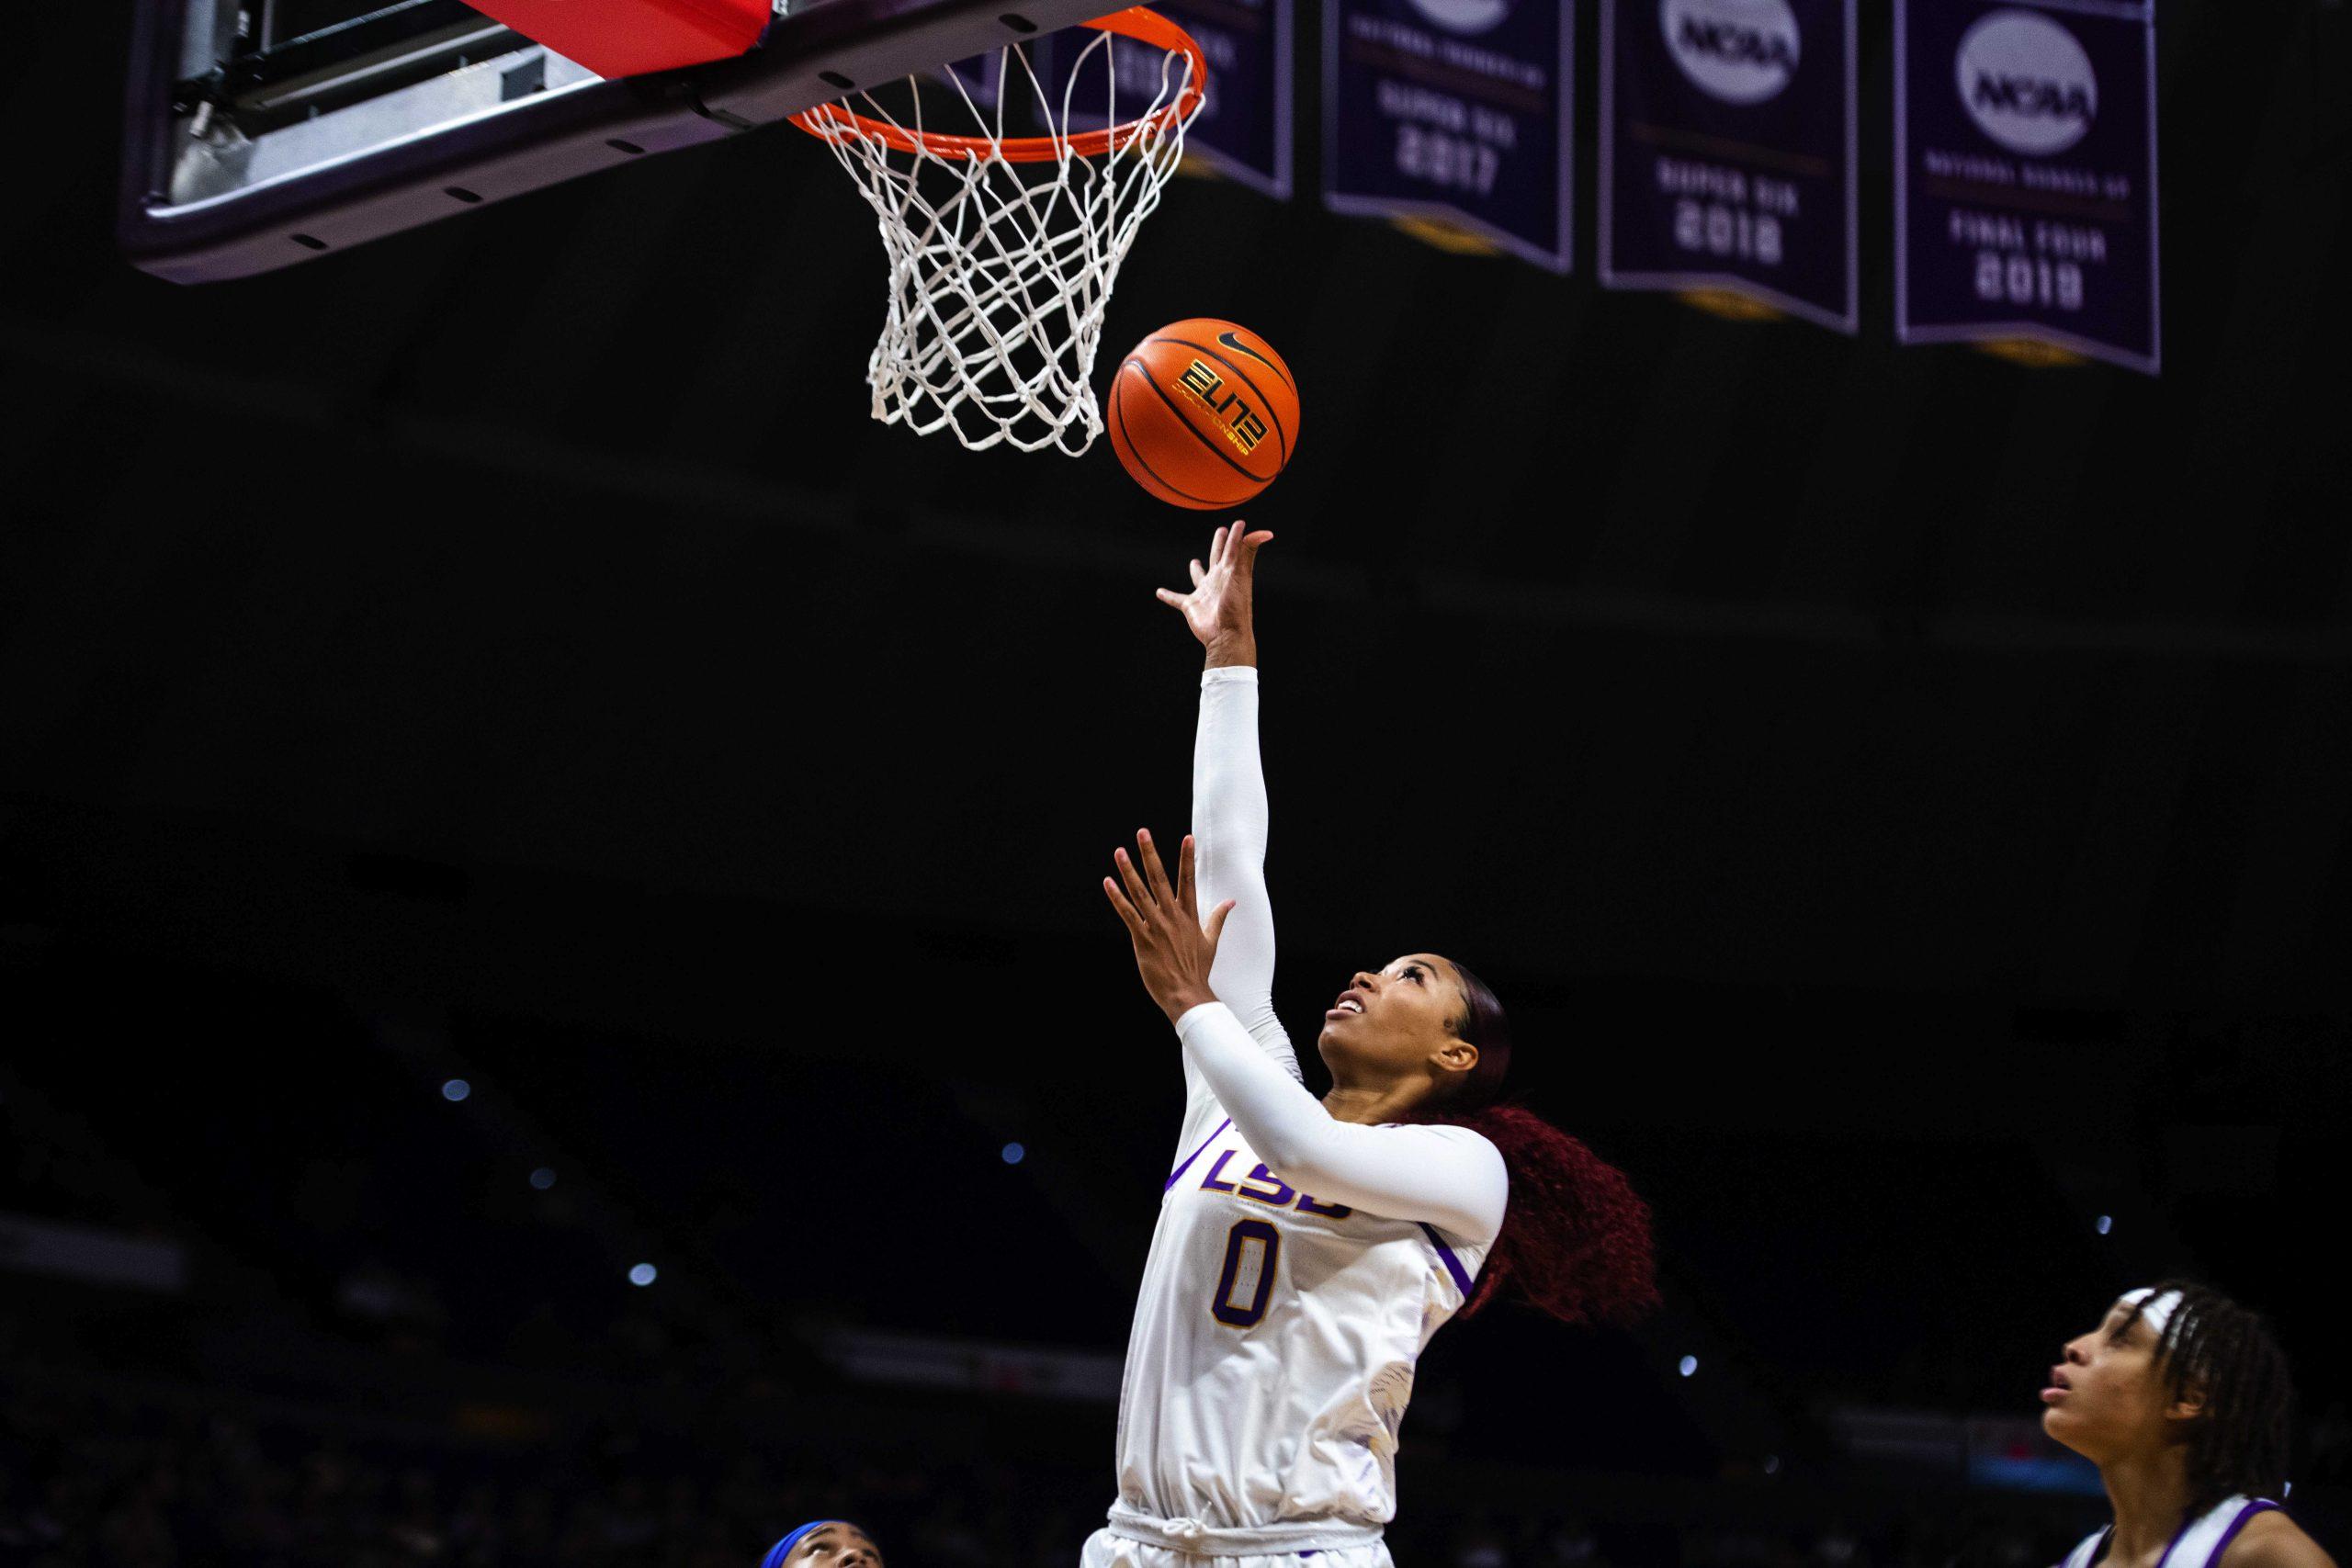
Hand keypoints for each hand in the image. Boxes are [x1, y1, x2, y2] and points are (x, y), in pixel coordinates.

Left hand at [1102, 830, 1234, 1024]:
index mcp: (1189, 915)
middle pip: (1160, 878)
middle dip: (1151, 854)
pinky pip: (1128, 914)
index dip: (1187, 858)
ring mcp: (1157, 927)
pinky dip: (1117, 898)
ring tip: (1120, 851)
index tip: (1187, 837)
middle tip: (1142, 832)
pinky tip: (1108, 883)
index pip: (1188, 880)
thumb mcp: (1211, 942)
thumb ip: (1218, 918)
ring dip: (1128, 871)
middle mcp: (1172, 916)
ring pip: (1140, 893)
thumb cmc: (1198, 970)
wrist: (1187, 995)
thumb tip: (1231, 902)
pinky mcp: (1142, 939)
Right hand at [1155, 522, 1273, 663]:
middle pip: (1218, 557)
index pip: (1233, 549)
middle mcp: (1218, 581)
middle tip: (1221, 531)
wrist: (1226, 634)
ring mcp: (1204, 594)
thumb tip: (1264, 533)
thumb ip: (1246, 552)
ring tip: (1194, 562)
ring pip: (1199, 577)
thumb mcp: (1241, 575)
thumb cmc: (1236, 606)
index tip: (1239, 524)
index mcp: (1230, 572)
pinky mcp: (1191, 606)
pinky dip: (1168, 595)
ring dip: (1196, 570)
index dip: (1236, 536)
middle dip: (1219, 545)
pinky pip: (1176, 599)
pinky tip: (1159, 592)